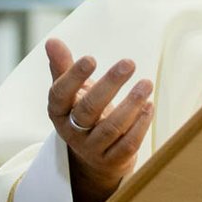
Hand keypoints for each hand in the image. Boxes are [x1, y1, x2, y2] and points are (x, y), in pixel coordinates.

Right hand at [45, 37, 154, 201]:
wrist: (94, 156)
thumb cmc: (85, 113)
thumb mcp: (72, 92)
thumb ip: (63, 67)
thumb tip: (51, 41)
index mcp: (59, 112)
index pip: (60, 95)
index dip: (73, 77)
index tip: (91, 58)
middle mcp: (72, 132)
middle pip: (88, 109)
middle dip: (110, 85)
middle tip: (129, 63)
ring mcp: (92, 149)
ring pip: (111, 128)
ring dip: (131, 104)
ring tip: (146, 84)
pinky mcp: (112, 161)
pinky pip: (127, 144)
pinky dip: (140, 125)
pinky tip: (149, 106)